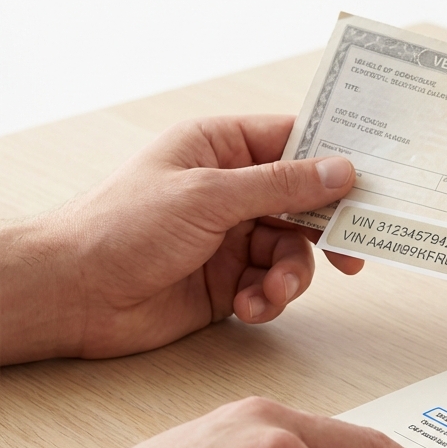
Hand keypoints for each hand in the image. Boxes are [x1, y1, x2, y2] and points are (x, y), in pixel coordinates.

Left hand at [0, 115, 361, 364]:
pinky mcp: (229, 279)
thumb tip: (340, 171)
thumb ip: (280, 186)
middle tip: (350, 255)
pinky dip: (269, 298)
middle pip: (303, 202)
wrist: (76, 295)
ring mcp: (231, 236)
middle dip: (324, 232)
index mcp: (220, 147)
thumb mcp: (209, 196)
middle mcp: (230, 189)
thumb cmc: (123, 227)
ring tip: (270, 291)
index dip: (333, 160)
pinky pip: (272, 284)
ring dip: (290, 276)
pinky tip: (249, 305)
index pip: (293, 141)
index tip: (369, 184)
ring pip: (293, 251)